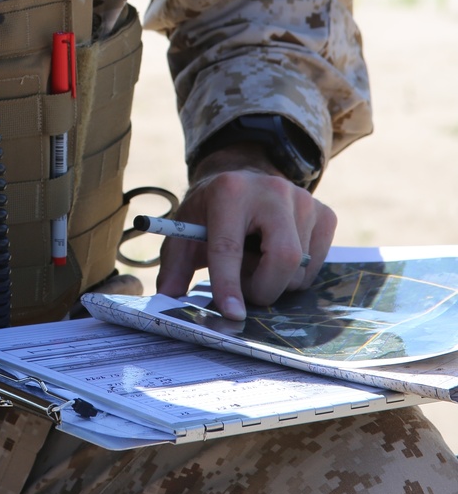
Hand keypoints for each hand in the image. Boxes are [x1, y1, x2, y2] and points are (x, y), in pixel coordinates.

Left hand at [155, 145, 336, 320]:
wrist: (242, 179)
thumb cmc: (210, 213)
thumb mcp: (184, 233)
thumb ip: (174, 266)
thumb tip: (168, 298)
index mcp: (229, 192)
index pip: (230, 247)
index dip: (229, 284)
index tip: (232, 314)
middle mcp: (272, 190)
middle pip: (284, 257)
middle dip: (264, 288)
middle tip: (245, 291)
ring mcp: (304, 200)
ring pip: (301, 268)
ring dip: (277, 282)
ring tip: (257, 263)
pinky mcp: (325, 213)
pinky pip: (318, 264)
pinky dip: (297, 274)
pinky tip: (277, 255)